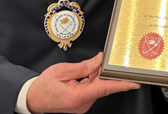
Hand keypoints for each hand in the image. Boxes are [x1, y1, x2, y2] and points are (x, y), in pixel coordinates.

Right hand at [26, 52, 140, 112]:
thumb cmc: (44, 86)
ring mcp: (83, 105)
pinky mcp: (82, 104)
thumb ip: (84, 66)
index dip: (121, 85)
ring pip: (97, 88)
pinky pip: (92, 90)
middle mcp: (83, 104)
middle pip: (102, 86)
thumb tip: (99, 60)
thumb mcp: (62, 71)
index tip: (134, 82)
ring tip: (80, 71)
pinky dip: (91, 81)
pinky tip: (84, 75)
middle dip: (103, 73)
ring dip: (95, 77)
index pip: (104, 88)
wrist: (33, 99)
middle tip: (101, 62)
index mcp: (77, 96)